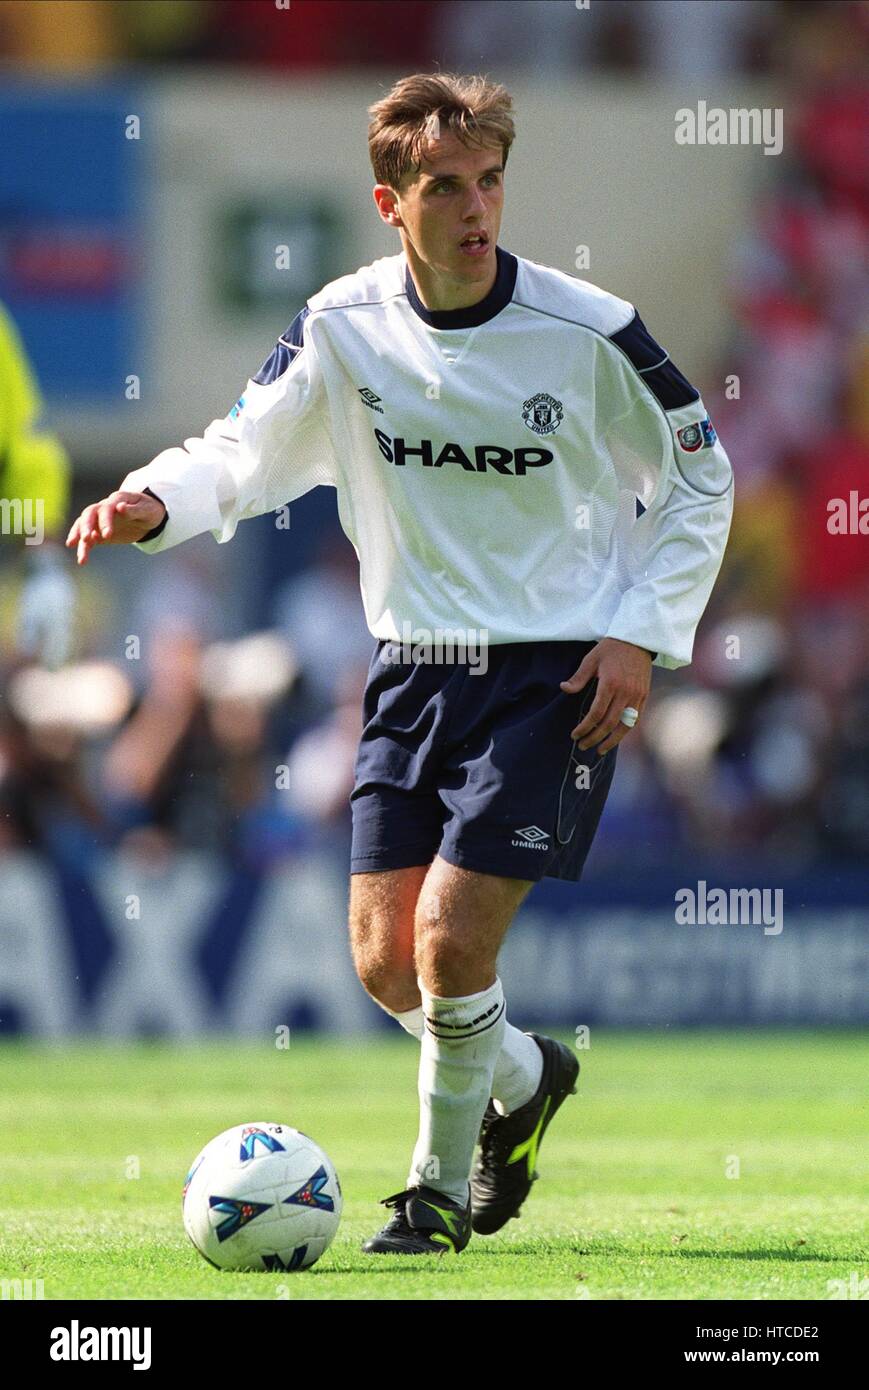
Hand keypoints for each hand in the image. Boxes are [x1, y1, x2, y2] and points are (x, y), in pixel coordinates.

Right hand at [65, 490, 165, 565]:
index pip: (107, 508)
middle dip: (86, 526)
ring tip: (81, 556)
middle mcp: (105, 508)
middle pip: (89, 514)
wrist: (148, 515)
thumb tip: (120, 507)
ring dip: (79, 539)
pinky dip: (84, 549)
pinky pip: (88, 540)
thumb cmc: (149, 510)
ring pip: (84, 526)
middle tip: (86, 539)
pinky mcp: (99, 533)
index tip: (107, 535)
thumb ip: (134, 510)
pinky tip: (82, 560)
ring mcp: (100, 520)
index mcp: (117, 499)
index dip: (105, 520)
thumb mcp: (147, 510)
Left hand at [560, 637, 651, 753]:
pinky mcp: (644, 696)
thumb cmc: (611, 648)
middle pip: (609, 723)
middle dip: (594, 738)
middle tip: (582, 745)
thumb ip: (578, 677)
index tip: (575, 735)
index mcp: (610, 684)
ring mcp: (637, 696)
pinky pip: (635, 719)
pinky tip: (616, 737)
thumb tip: (563, 688)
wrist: (637, 640)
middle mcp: (625, 692)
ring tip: (601, 750)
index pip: (596, 713)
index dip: (585, 727)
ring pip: (625, 726)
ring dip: (612, 741)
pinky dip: (625, 731)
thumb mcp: (591, 659)